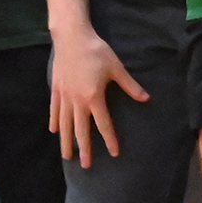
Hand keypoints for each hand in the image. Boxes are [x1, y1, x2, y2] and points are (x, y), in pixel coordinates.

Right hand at [47, 24, 146, 166]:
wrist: (72, 37)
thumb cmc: (96, 51)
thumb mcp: (116, 68)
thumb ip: (130, 85)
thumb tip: (146, 98)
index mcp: (94, 97)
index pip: (103, 124)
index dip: (109, 139)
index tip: (114, 153)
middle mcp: (77, 101)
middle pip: (80, 130)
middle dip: (84, 148)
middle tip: (86, 165)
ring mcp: (65, 96)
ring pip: (65, 124)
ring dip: (66, 141)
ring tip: (67, 156)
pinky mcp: (56, 89)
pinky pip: (55, 110)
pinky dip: (55, 122)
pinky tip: (54, 131)